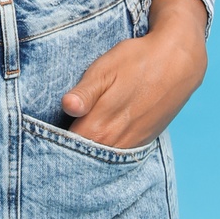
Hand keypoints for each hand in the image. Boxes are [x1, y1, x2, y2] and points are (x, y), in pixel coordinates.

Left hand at [60, 0, 207, 148]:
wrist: (179, 61)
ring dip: (86, 150)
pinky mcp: (141, 143)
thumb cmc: (138, 60)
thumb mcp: (106, 69)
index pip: (64, 148)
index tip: (40, 136)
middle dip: (66, 150)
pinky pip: (115, 155)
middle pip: (80, 157)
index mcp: (98, 127)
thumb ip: (84, 92)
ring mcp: (130, 146)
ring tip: (74, 137)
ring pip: (98, 158)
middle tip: (52, 140)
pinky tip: (98, 138)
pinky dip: (104, 150)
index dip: (50, 142)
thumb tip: (67, 106)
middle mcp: (114, 144)